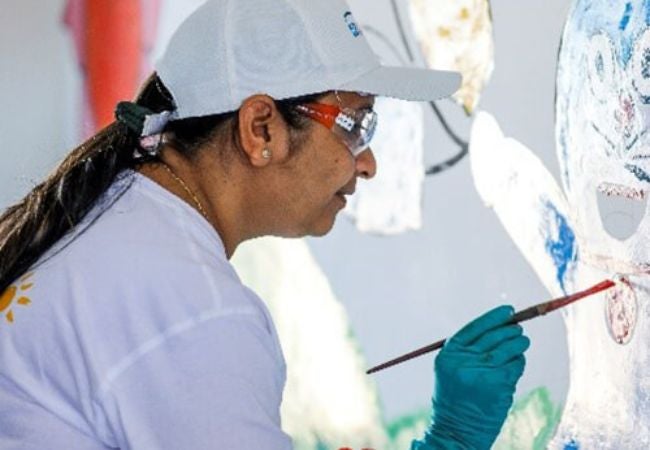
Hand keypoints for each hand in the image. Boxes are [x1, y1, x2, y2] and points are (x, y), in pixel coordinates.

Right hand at [412, 305, 529, 449]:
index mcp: (449, 354)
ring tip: (522, 343)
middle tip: (519, 330)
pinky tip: (516, 364)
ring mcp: (481, 372)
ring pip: (508, 348)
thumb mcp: (453, 369)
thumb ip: (469, 350)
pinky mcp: (498, 383)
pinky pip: (515, 364)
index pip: (474, 327)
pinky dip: (519, 362)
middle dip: (510, 330)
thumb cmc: (456, 398)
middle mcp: (463, 361)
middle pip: (493, 336)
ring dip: (519, 344)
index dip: (493, 317)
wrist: (456, 429)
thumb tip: (502, 326)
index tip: (510, 310)